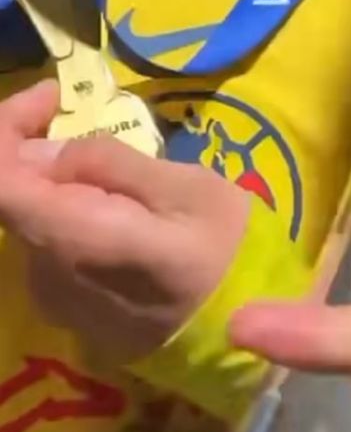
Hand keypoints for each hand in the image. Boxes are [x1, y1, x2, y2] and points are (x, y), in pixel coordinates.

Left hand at [0, 81, 249, 360]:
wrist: (246, 334)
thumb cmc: (226, 252)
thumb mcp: (186, 188)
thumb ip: (112, 164)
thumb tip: (51, 151)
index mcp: (71, 238)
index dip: (6, 129)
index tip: (53, 96)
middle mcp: (46, 275)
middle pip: (12, 198)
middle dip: (33, 149)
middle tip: (75, 115)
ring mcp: (54, 301)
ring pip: (33, 222)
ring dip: (52, 183)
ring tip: (104, 164)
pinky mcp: (69, 314)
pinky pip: (50, 249)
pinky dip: (65, 214)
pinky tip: (108, 206)